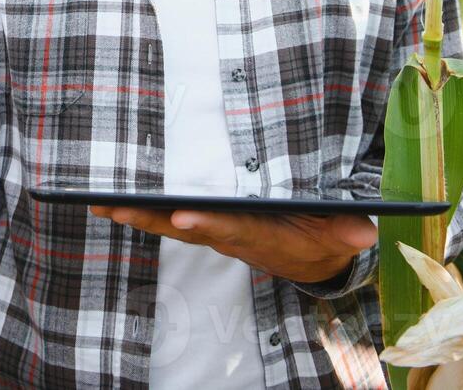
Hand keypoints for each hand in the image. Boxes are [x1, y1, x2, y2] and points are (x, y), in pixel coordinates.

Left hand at [88, 205, 376, 283]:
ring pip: (170, 226)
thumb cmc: (326, 235)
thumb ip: (348, 231)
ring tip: (100, 204)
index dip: (209, 223)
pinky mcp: (205, 228)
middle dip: (153, 219)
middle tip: (117, 207)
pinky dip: (139, 214)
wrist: (314, 258)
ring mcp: (215, 234)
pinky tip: (108, 205)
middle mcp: (232, 237)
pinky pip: (168, 221)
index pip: (232, 230)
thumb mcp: (343, 234)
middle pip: (188, 229)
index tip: (184, 214)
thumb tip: (361, 232)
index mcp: (263, 236)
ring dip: (136, 217)